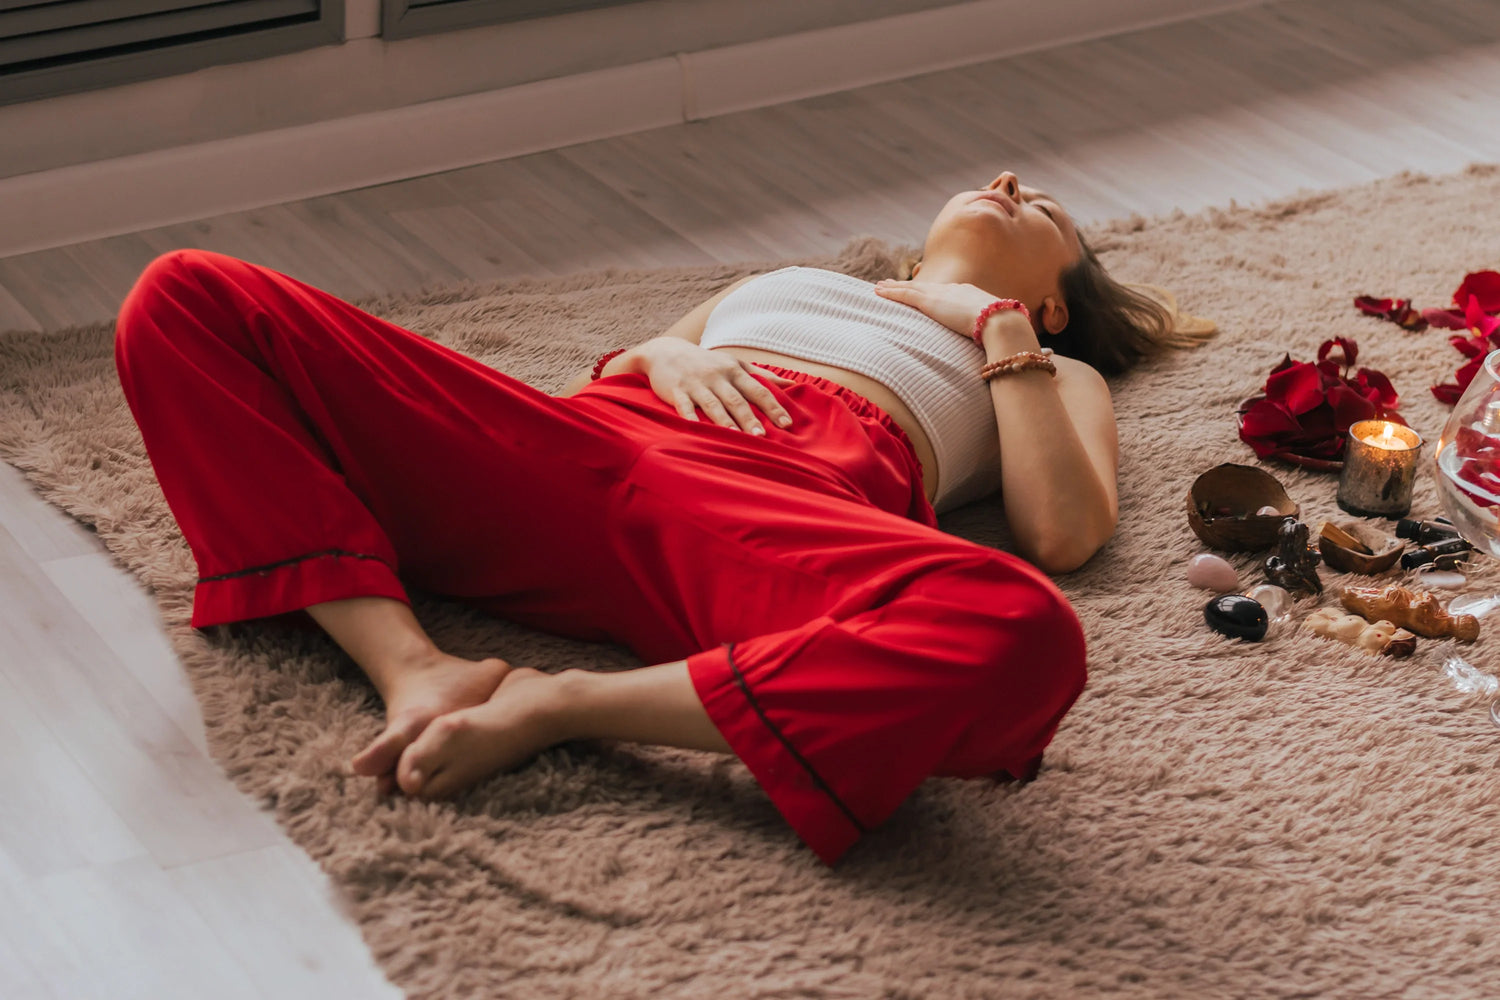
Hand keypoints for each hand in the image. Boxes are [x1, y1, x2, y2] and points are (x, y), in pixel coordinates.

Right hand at [636, 337, 796, 434]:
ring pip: (713, 405)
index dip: (773, 407)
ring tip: (736, 437)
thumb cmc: (707, 362)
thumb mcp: (734, 363)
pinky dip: (691, 419)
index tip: (787, 423)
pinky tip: (697, 431)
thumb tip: (792, 385)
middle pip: (737, 400)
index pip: (758, 390)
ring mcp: (696, 385)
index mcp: (734, 371)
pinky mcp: (677, 392)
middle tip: (762, 436)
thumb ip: (762, 376)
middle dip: (750, 418)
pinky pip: (685, 407)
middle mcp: (717, 377)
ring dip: (725, 422)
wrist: (666, 351)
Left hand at [874, 279, 1038, 349]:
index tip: (920, 292)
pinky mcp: (931, 302)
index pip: (945, 293)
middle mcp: (955, 290)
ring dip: (894, 288)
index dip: (930, 293)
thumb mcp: (992, 332)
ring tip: (879, 287)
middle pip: (925, 287)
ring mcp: (943, 294)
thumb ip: (985, 337)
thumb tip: (988, 352)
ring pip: (911, 289)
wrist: (1001, 323)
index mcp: (970, 296)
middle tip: (891, 284)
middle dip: (907, 286)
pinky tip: (878, 292)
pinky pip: (905, 295)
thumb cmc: (1002, 332)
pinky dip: (891, 293)